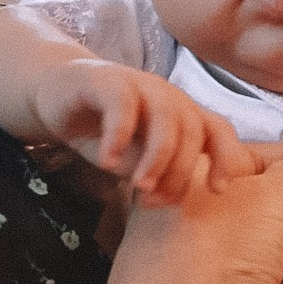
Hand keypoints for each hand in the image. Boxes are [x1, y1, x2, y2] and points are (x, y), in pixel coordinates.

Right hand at [34, 59, 260, 206]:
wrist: (56, 95)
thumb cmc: (102, 130)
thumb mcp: (132, 158)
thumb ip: (154, 172)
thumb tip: (168, 195)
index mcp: (182, 114)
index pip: (218, 129)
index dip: (226, 157)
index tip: (217, 190)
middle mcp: (167, 96)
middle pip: (192, 129)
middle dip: (179, 171)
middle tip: (154, 202)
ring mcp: (139, 84)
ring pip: (165, 115)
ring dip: (157, 156)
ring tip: (139, 186)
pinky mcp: (106, 81)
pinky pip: (122, 105)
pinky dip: (119, 136)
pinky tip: (107, 164)